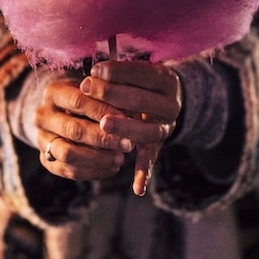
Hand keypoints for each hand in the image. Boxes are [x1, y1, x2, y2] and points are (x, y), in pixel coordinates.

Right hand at [34, 78, 133, 181]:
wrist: (62, 112)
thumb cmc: (88, 98)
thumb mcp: (95, 91)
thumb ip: (110, 100)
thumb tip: (133, 115)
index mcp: (53, 92)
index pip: (79, 101)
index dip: (104, 111)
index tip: (129, 120)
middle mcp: (42, 116)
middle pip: (74, 130)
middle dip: (104, 139)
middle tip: (128, 145)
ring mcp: (41, 139)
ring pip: (68, 154)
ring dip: (97, 159)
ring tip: (120, 159)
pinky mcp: (46, 160)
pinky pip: (68, 171)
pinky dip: (92, 172)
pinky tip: (112, 168)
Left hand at [80, 60, 182, 195]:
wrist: (168, 100)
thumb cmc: (142, 82)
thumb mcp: (137, 72)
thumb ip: (119, 73)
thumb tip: (93, 75)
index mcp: (166, 81)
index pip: (142, 73)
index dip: (117, 72)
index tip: (94, 70)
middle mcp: (171, 106)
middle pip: (142, 101)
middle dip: (113, 94)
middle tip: (87, 89)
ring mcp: (166, 128)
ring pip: (148, 131)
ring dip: (125, 127)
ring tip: (103, 123)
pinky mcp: (158, 146)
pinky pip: (151, 160)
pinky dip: (144, 173)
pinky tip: (137, 188)